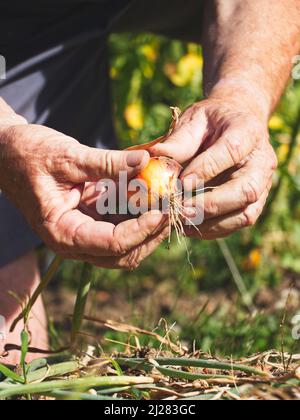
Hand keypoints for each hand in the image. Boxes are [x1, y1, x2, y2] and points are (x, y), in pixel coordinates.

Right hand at [0, 124, 168, 267]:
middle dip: (152, 233)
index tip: (165, 209)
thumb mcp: (67, 156)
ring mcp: (85, 232)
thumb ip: (107, 162)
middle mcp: (76, 241)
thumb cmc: (28, 155)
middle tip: (174, 206)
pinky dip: (140, 212)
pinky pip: (123, 224)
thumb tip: (146, 161)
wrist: (8, 152)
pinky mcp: (92, 219)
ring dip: (150, 226)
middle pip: (125, 254)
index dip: (143, 230)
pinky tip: (152, 192)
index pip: (113, 244)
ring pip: (128, 244)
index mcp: (64, 234)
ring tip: (169, 199)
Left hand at [150, 99, 277, 238]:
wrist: (236, 122)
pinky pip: (239, 221)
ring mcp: (263, 184)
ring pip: (245, 213)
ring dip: (212, 223)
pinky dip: (215, 229)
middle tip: (180, 210)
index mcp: (247, 131)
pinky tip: (190, 226)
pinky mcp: (256, 201)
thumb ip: (179, 140)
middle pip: (246, 190)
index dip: (207, 168)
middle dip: (211, 205)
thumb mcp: (194, 120)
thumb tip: (155, 156)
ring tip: (182, 222)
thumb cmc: (212, 121)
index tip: (181, 183)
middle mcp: (262, 161)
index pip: (231, 150)